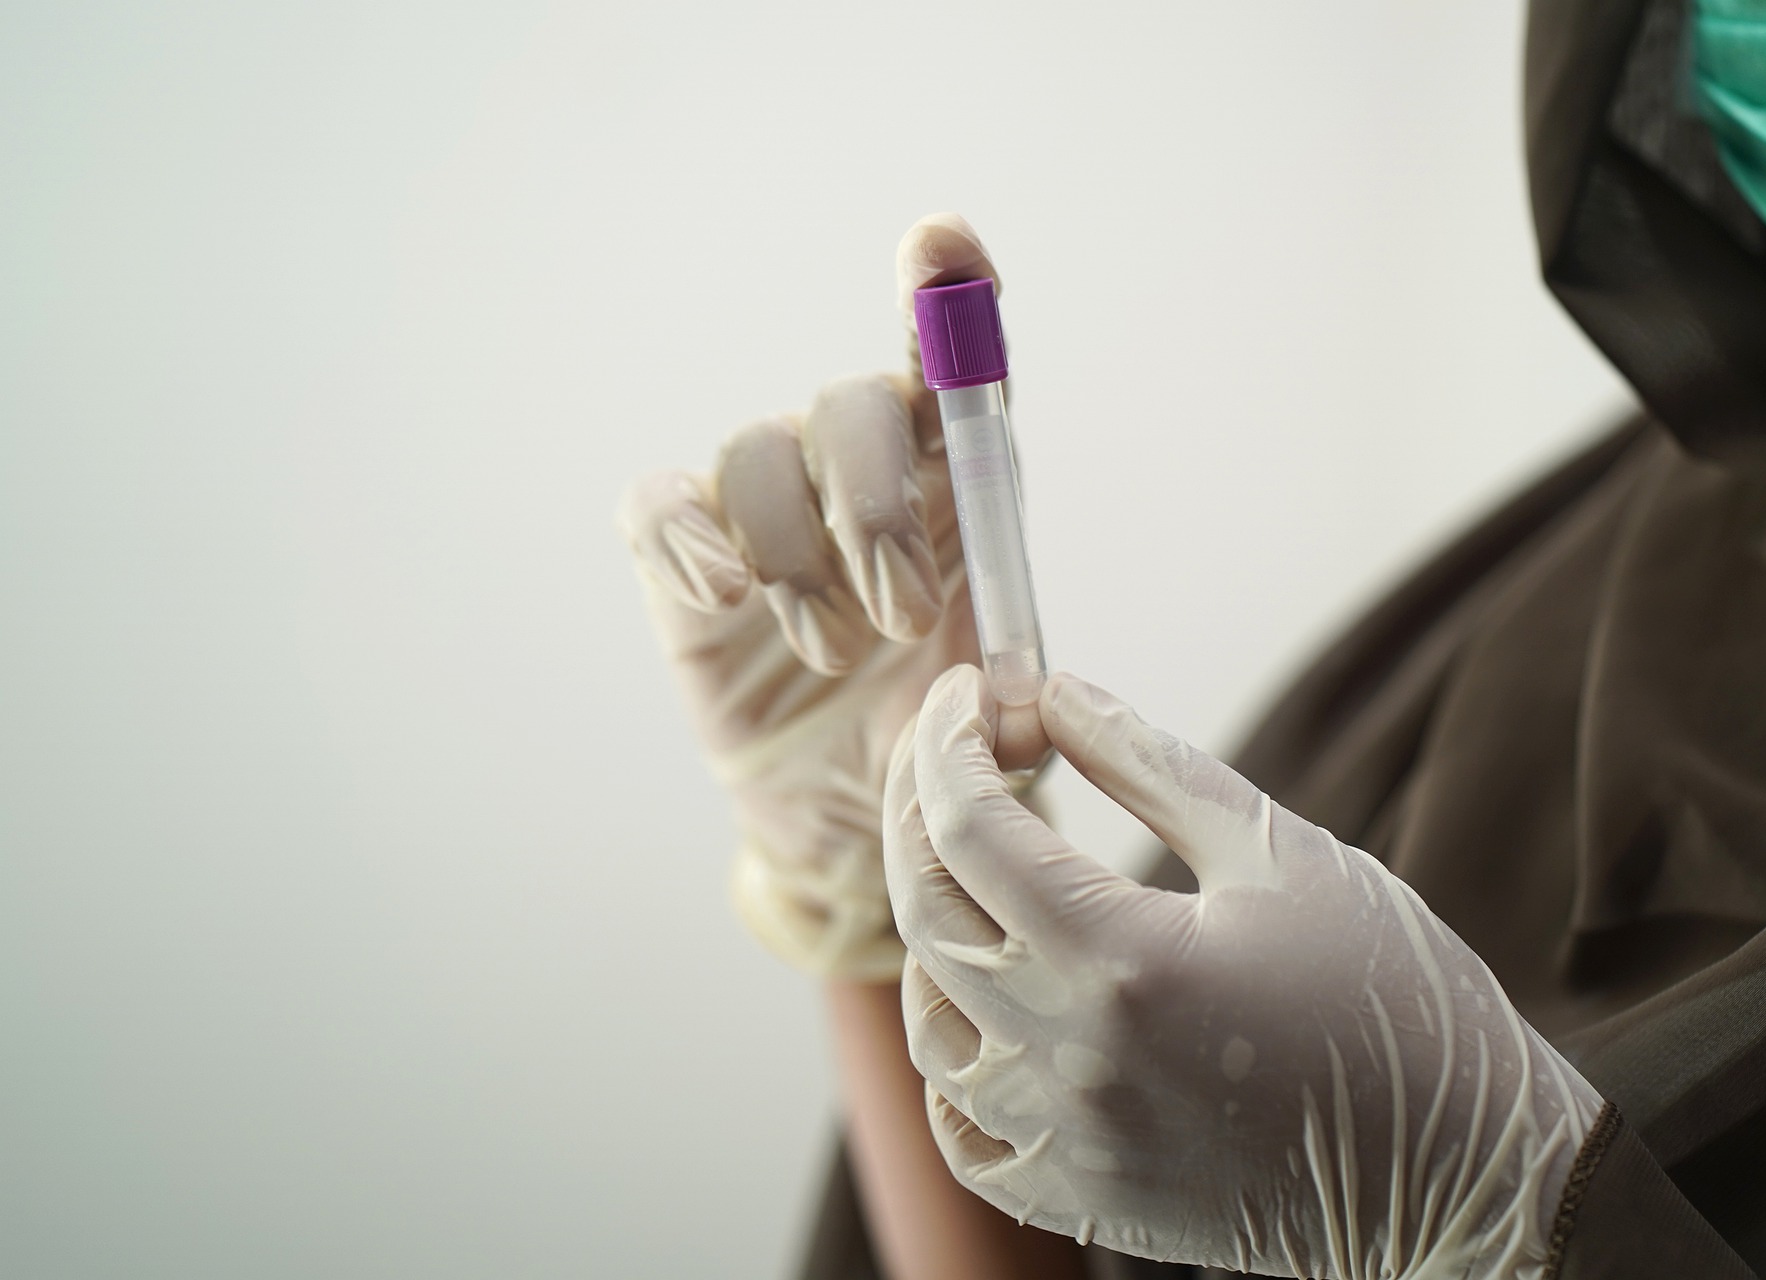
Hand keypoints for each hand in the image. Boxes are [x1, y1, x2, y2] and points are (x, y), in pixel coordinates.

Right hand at [620, 214, 1037, 978]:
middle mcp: (858, 475)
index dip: (944, 297)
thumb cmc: (935, 747)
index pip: (950, 369)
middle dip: (876, 510)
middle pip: (850, 407)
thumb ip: (1015, 710)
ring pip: (758, 454)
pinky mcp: (682, 559)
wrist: (851, 823)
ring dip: (798, 559)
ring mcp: (764, 509)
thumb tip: (1005, 704)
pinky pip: (662, 506)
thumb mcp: (998, 735)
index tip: (940, 245)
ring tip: (832, 653)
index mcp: (952, 488)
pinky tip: (723, 593)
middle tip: (900, 618)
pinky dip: (688, 535)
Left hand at [885, 666, 1603, 1276]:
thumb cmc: (1393, 1000)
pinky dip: (952, 1057)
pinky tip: (985, 1004)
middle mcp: (1073, 1060)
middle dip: (919, 811)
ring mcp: (1068, 1144)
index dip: (948, 743)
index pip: (969, 828)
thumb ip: (1154, 767)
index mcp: (1125, 961)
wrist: (1466, 1172)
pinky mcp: (1082, 1201)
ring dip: (932, 928)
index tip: (967, 693)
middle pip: (927, 913)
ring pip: (929, 1021)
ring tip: (979, 870)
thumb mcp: (1284, 854)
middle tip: (952, 753)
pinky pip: (961, 1131)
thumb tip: (1057, 692)